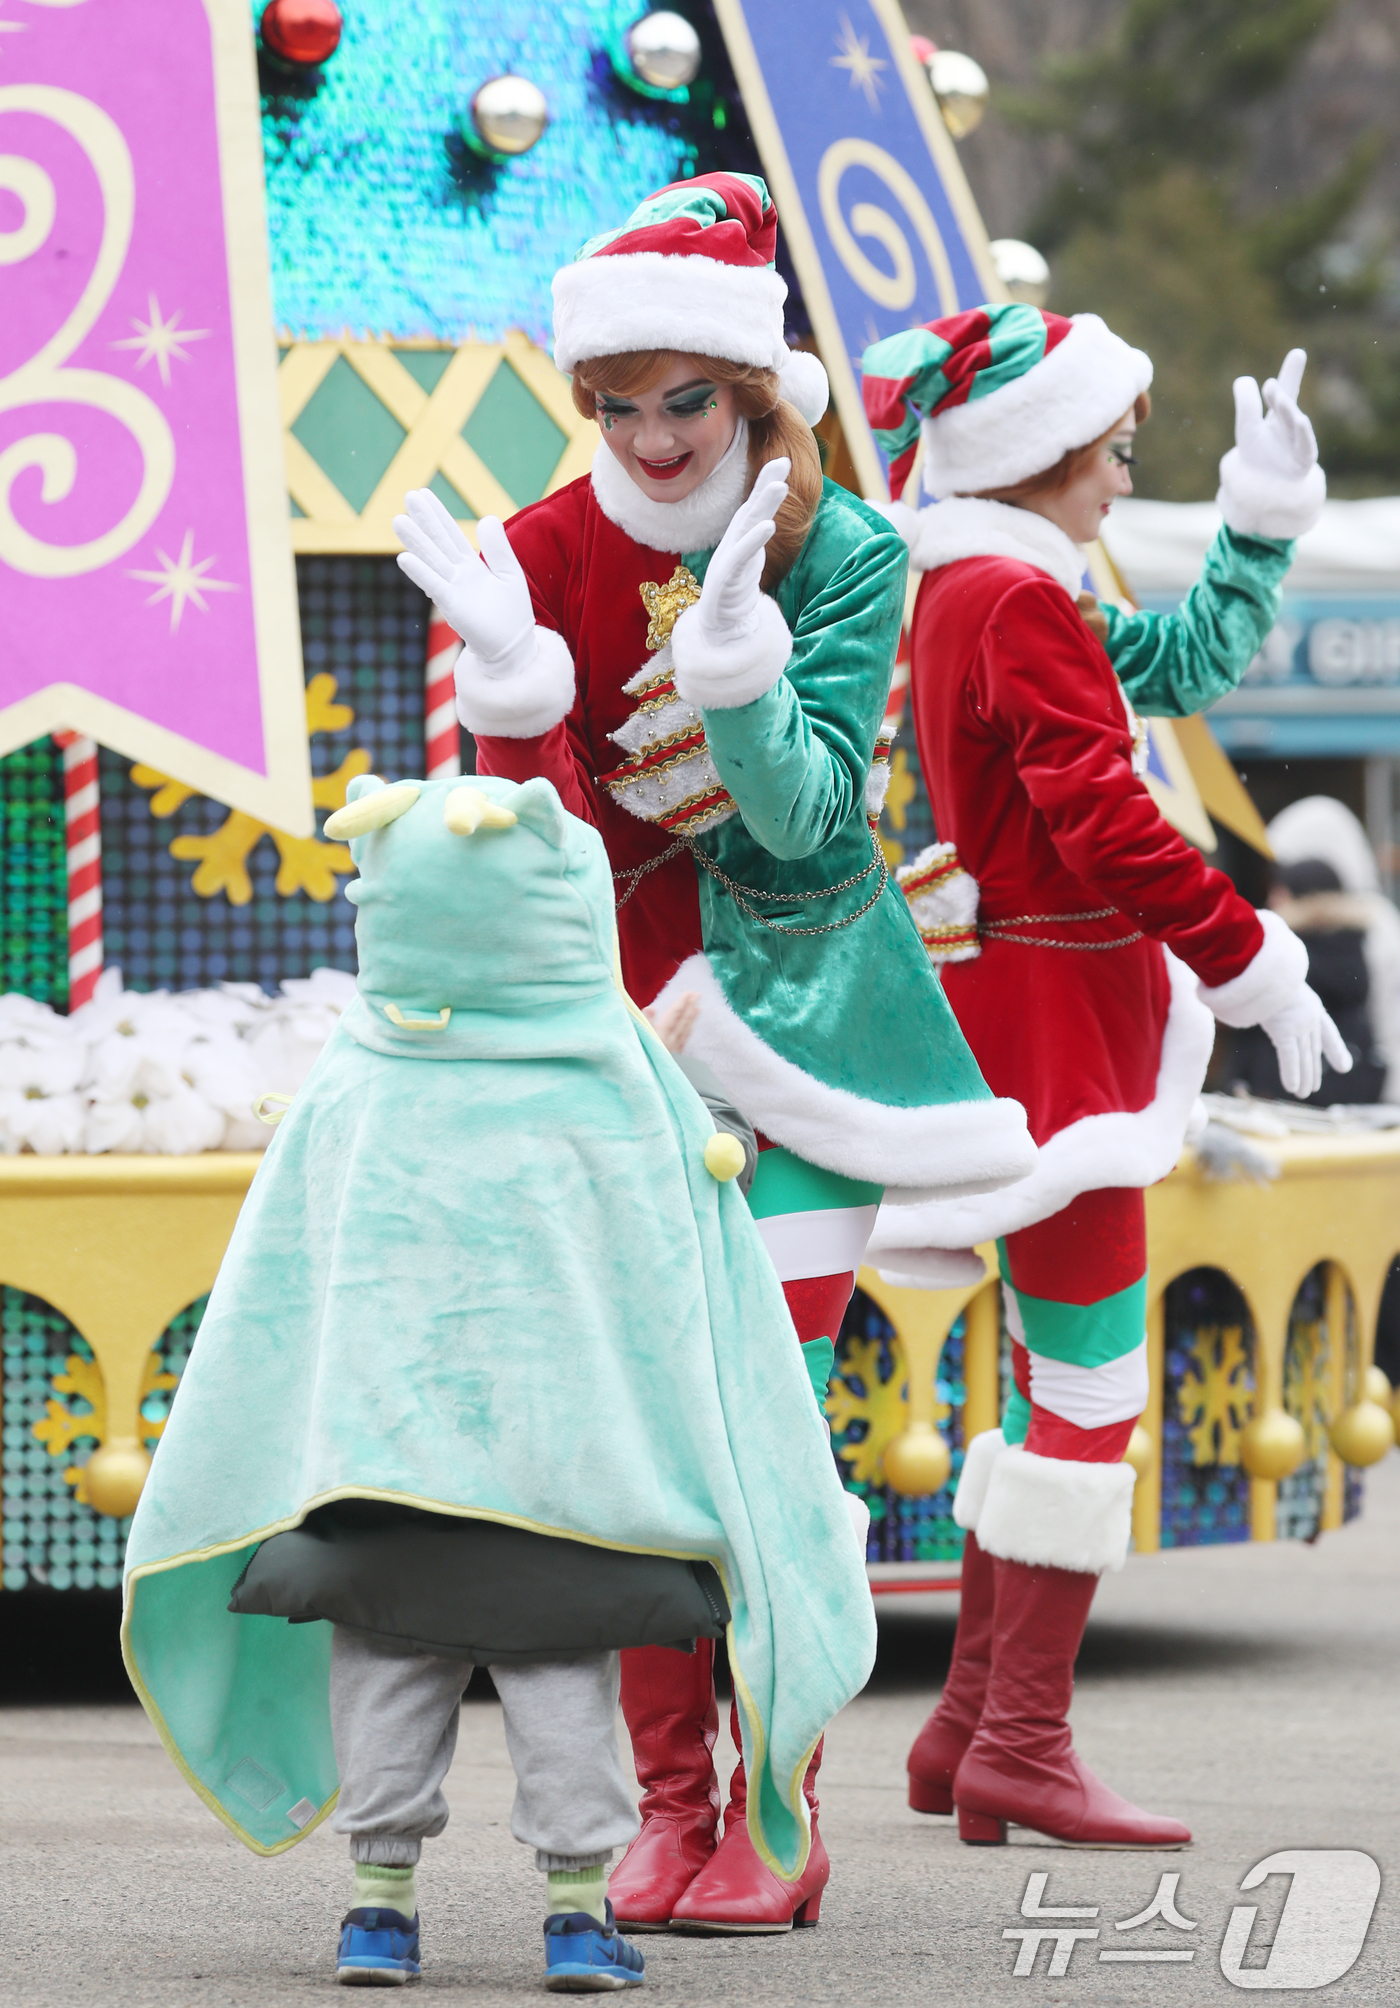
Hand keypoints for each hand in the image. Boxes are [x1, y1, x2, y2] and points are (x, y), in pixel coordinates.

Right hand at [394, 491, 534, 674]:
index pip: (451, 534)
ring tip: (398, 521)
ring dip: (415, 542)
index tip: (422, 494)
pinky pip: (435, 586)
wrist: (513, 647)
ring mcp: (453, 590)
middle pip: (437, 542)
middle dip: (424, 520)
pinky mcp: (453, 606)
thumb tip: (486, 517)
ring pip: (431, 560)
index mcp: (470, 565)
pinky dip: (421, 572)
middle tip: (408, 495)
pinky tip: (404, 558)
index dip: (437, 514)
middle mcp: (457, 575)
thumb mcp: (509, 573)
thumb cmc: (511, 614)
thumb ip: (498, 548)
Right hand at [644, 991, 698, 1054]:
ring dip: (692, 1019)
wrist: (648, 1085)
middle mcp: (671, 1041)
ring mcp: (675, 1050)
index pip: (674, 1015)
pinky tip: (690, 1028)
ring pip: (686, 1031)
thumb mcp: (639, 1038)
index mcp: (661, 1034)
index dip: (681, 1003)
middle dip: (690, 1007)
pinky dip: (688, 1031)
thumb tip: (650, 1008)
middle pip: (683, 1021)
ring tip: (698, 1008)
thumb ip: (645, 1023)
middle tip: (697, 995)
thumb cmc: (642, 1058)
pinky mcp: (676, 1059)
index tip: (688, 993)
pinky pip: (685, 1040)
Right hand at [695, 458, 789, 645]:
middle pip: (751, 509)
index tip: (782, 461)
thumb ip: (756, 537)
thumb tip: (767, 517)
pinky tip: (768, 525)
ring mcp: (729, 559)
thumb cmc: (735, 590)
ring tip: (780, 486)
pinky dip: (754, 540)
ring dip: (763, 505)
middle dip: (765, 485)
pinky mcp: (727, 577)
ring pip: (747, 527)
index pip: (754, 506)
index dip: (765, 483)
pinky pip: (742, 555)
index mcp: (740, 538)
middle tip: (782, 462)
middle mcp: (734, 543)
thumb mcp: (750, 558)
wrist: (719, 626)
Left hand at [1232, 348, 1317, 486]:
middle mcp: (1290, 427)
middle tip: (1269, 385)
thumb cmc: (1258, 454)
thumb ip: (1247, 405)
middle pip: (1286, 407)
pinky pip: (1305, 446)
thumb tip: (1244, 380)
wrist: (1265, 488)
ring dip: (1288, 412)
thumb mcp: (1248, 428)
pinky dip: (1304, 434)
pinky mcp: (1303, 460)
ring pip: (1293, 425)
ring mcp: (1298, 443)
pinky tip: (1302, 420)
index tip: (1298, 352)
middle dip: (1280, 396)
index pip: (1284, 391)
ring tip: (1281, 399)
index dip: (1290, 373)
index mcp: (1279, 416)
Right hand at [1260, 983, 1351, 1098]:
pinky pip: (1289, 1056)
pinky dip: (1291, 1073)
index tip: (1344, 1066)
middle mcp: (1308, 1016)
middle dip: (1313, 1070)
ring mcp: (1297, 1024)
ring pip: (1302, 1057)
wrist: (1262, 966)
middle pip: (1312, 1049)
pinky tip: (1292, 1087)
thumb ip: (1276, 1000)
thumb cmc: (1263, 973)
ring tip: (1303, 1094)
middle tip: (1313, 1088)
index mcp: (1311, 1004)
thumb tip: (1266, 1006)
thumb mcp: (1277, 987)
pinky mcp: (1284, 1030)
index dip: (1335, 1049)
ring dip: (1303, 1078)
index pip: (1328, 1031)